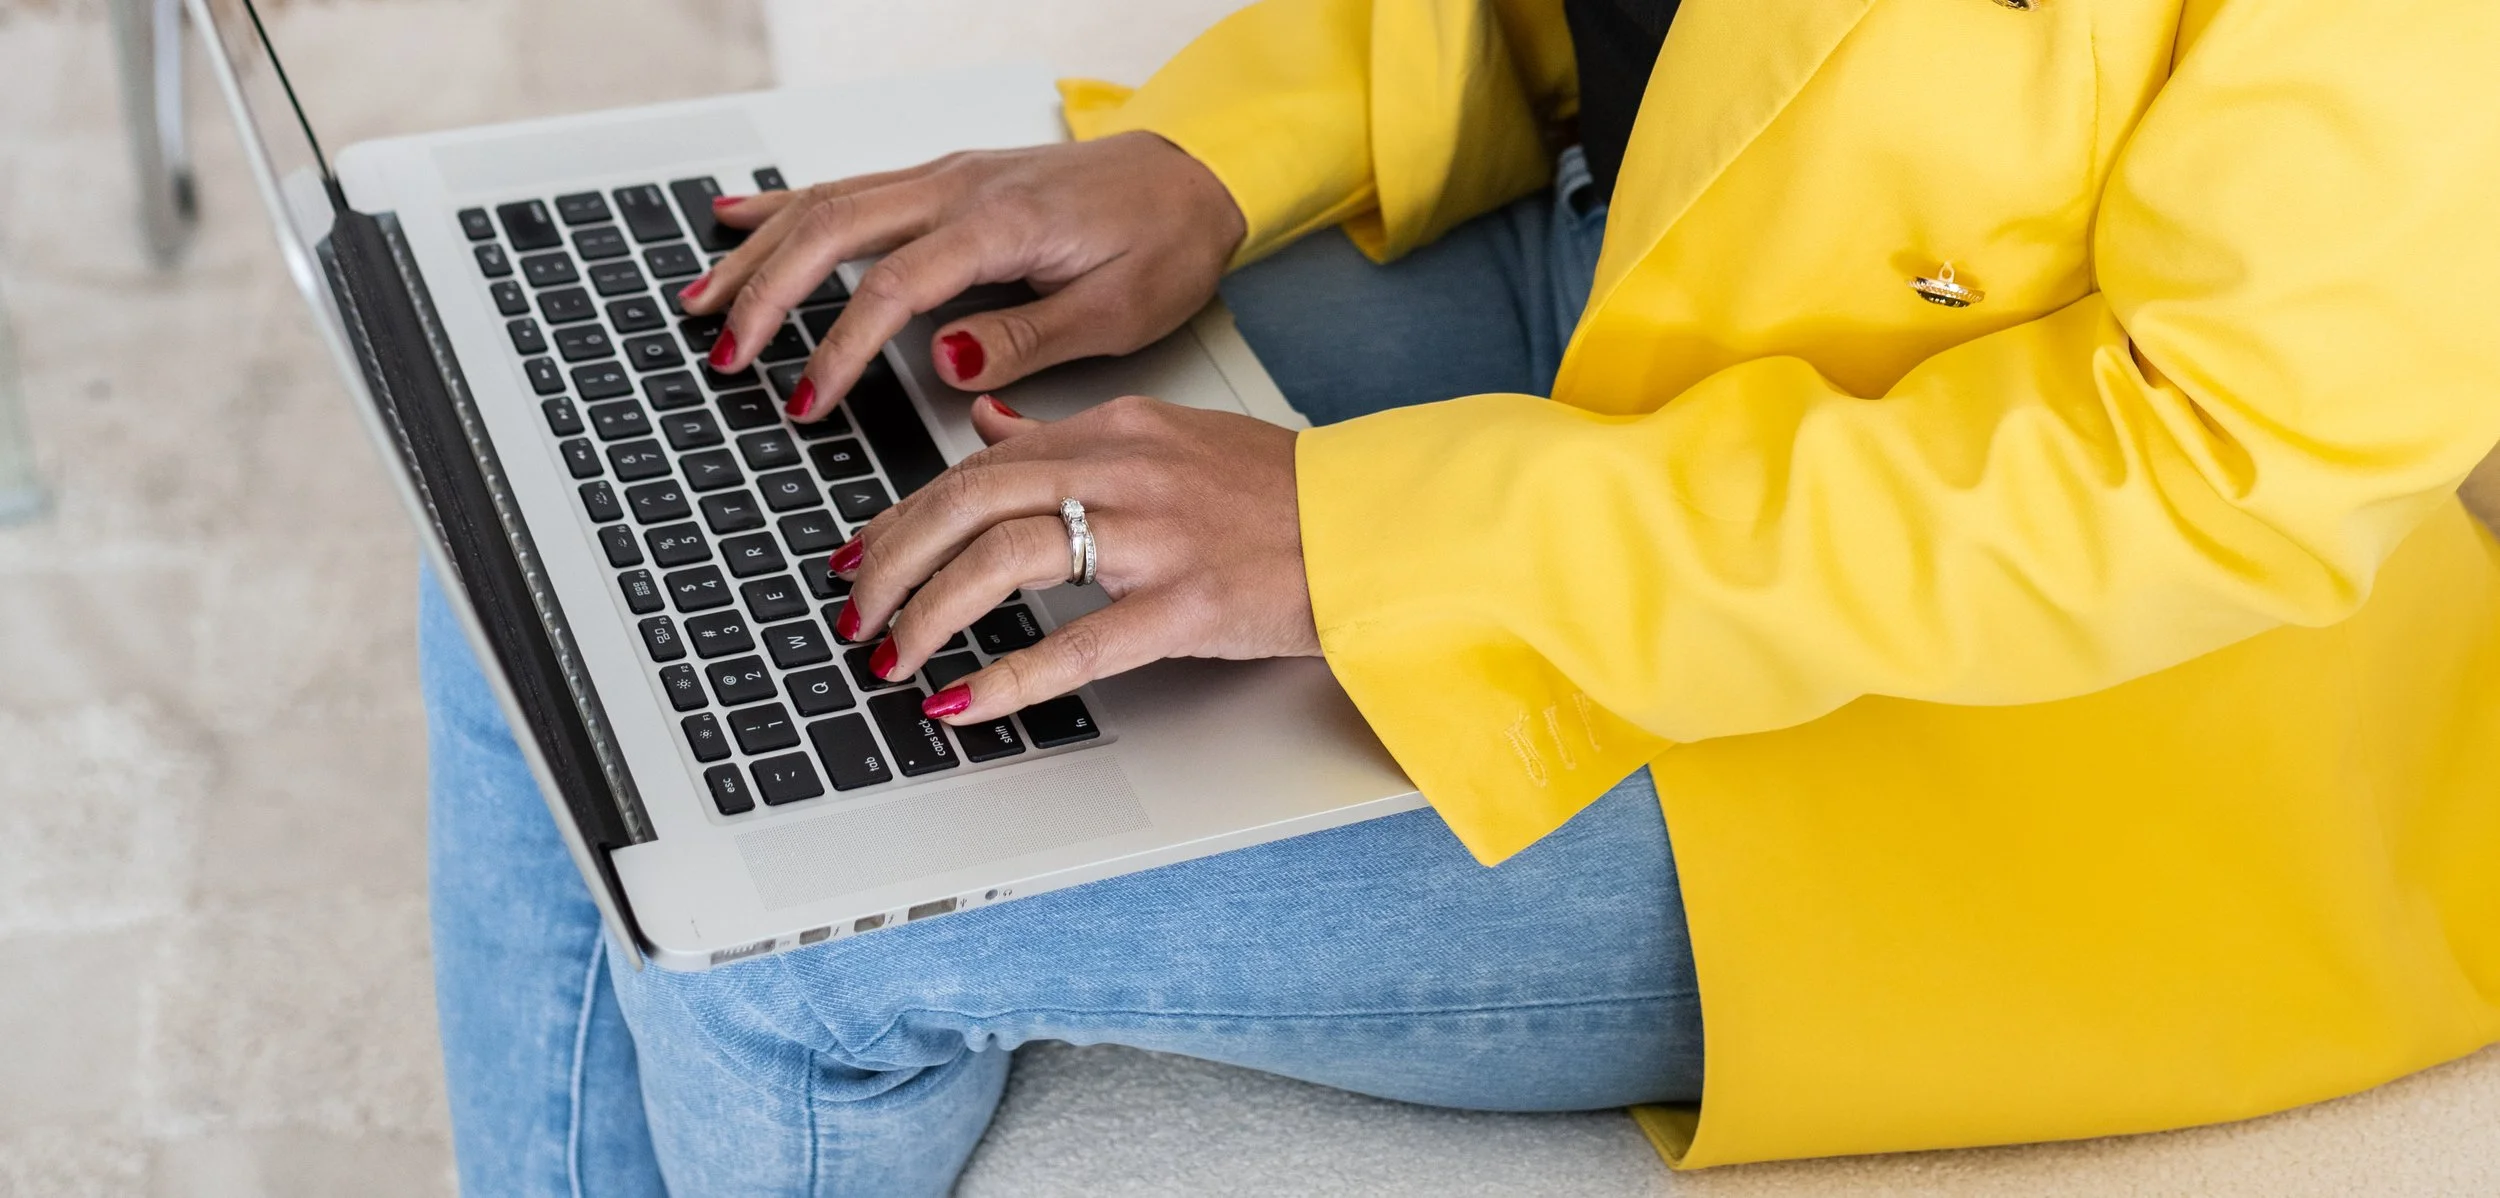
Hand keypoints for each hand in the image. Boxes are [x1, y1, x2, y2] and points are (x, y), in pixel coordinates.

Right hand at [680, 132, 1247, 419]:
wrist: (1197, 174)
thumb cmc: (1167, 242)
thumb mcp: (1116, 312)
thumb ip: (1025, 338)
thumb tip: (942, 363)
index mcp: (1000, 225)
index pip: (891, 288)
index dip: (838, 349)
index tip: (806, 403)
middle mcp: (962, 188)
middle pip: (832, 230)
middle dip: (765, 293)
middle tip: (724, 353)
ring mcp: (949, 175)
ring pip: (828, 201)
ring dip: (758, 249)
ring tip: (704, 299)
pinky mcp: (950, 178)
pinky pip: (851, 186)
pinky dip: (788, 205)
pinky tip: (739, 218)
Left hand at [831, 393, 1318, 724]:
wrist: (1376, 526)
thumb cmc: (1279, 492)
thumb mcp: (1167, 436)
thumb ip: (1069, 433)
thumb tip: (985, 424)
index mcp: (1117, 428)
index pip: (980, 462)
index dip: (906, 513)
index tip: (863, 553)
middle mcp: (1126, 470)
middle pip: (970, 500)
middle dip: (894, 561)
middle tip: (855, 611)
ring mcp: (1156, 538)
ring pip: (1006, 558)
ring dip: (931, 612)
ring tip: (892, 656)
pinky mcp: (1187, 605)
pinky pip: (1079, 644)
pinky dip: (1008, 676)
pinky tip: (961, 700)